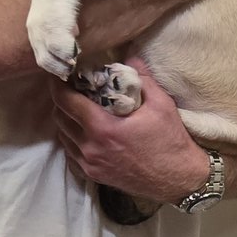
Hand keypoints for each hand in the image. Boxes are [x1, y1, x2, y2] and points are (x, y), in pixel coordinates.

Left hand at [51, 57, 210, 204]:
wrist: (179, 179)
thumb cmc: (171, 141)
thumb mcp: (162, 104)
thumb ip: (142, 78)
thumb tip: (129, 57)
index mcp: (103, 128)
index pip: (66, 101)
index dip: (58, 85)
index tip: (59, 75)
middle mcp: (91, 148)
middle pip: (60, 118)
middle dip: (63, 101)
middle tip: (74, 90)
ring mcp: (90, 164)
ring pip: (63, 137)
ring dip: (67, 121)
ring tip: (80, 111)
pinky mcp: (94, 176)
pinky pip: (70, 155)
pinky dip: (72, 142)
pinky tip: (85, 134)